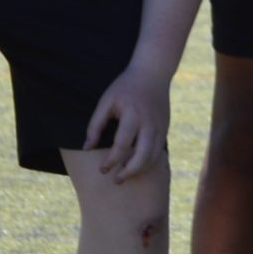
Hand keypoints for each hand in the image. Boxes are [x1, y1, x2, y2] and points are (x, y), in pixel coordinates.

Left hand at [83, 65, 172, 182]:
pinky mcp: (166, 128)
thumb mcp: (106, 102)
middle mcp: (149, 123)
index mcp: (132, 115)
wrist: (153, 74)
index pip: (122, 145)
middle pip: (143, 155)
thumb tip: (87, 148)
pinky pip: (159, 151)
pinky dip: (149, 162)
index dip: (111, 161)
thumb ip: (95, 125)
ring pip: (154, 156)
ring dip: (140, 169)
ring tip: (126, 175)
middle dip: (129, 171)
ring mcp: (160, 127)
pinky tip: (138, 166)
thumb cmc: (124, 87)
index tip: (102, 170)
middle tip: (116, 180)